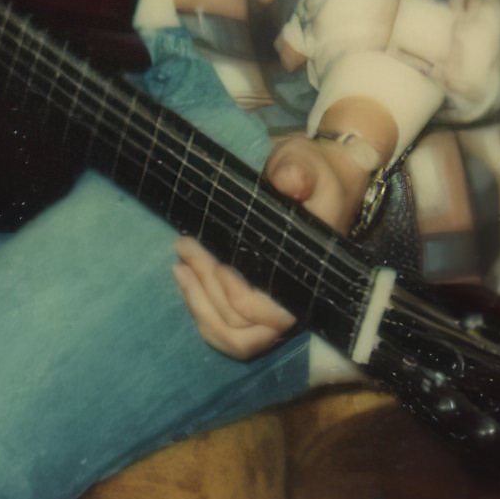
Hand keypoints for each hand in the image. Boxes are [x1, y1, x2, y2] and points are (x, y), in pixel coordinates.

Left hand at [173, 132, 378, 358]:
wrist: (319, 180)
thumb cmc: (313, 171)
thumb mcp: (307, 162)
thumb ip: (299, 170)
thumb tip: (289, 181)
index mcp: (311, 272)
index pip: (273, 311)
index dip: (236, 293)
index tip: (212, 257)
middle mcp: (296, 300)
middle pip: (246, 328)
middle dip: (207, 291)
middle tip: (185, 246)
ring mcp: (277, 305)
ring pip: (236, 337)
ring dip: (200, 306)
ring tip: (180, 265)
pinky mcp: (260, 301)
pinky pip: (231, 330)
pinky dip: (204, 313)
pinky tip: (185, 280)